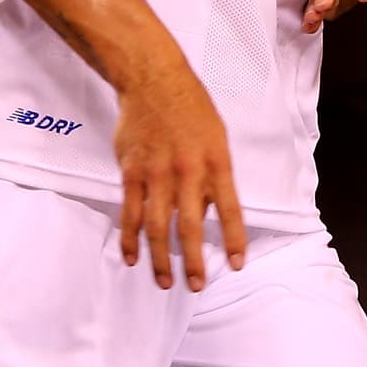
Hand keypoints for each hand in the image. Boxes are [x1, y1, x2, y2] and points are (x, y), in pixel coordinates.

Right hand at [113, 48, 246, 290]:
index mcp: (216, 161)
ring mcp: (157, 173)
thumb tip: (208, 212)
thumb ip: (214, 176)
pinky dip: (131, 238)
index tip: (236, 265)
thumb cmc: (191, 108)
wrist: (154, 81)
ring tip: (165, 281)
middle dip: (194, 261)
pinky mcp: (131, 172)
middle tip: (195, 285)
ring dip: (161, 259)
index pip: (229, 208)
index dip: (234, 239)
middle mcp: (188, 171)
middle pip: (191, 226)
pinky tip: (132, 257)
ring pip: (158, 226)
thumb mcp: (217, 137)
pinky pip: (131, 212)